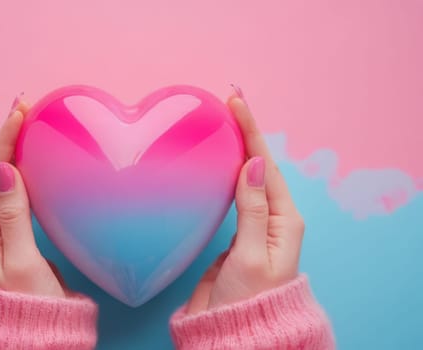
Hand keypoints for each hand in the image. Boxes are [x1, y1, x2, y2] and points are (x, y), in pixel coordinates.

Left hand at [0, 98, 65, 296]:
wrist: (35, 334)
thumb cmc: (28, 303)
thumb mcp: (20, 261)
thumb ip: (13, 215)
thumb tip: (3, 169)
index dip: (5, 139)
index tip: (20, 110)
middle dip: (9, 137)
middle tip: (26, 107)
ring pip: (5, 179)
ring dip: (16, 150)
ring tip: (30, 124)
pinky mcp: (12, 232)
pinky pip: (17, 193)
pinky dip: (25, 170)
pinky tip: (35, 159)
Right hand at [186, 91, 304, 312]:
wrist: (232, 332)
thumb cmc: (247, 301)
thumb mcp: (251, 256)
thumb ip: (253, 210)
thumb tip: (256, 163)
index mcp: (283, 221)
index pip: (267, 165)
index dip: (252, 131)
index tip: (237, 102)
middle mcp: (271, 218)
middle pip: (259, 165)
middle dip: (246, 132)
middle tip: (229, 103)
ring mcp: (252, 224)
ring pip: (245, 178)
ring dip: (236, 149)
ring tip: (224, 123)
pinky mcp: (234, 233)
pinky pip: (230, 195)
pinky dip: (223, 173)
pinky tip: (215, 162)